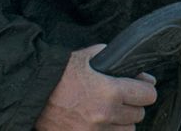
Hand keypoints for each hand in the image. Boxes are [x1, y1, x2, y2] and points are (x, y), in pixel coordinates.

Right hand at [35, 45, 157, 129]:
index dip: (145, 88)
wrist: (31, 95)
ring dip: (122, 122)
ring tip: (111, 112)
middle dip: (133, 104)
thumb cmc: (58, 75)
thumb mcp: (87, 57)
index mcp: (111, 91)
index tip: (140, 85)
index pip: (149, 95)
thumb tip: (127, 62)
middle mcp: (106, 114)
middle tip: (123, 98)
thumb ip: (110, 57)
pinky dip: (108, 130)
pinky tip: (100, 122)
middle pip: (138, 115)